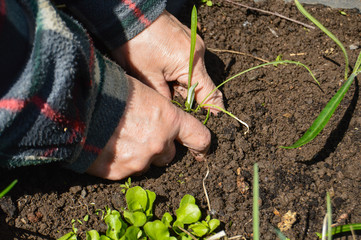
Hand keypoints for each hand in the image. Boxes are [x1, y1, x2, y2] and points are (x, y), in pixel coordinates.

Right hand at [86, 76, 210, 179]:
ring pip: (147, 164)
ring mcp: (140, 161)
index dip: (202, 144)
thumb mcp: (143, 92)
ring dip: (139, 155)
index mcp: (169, 120)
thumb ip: (158, 112)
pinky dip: (120, 161)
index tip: (201, 148)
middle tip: (140, 133)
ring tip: (118, 138)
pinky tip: (107, 147)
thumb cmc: (110, 90)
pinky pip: (127, 171)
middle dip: (159, 146)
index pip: (199, 137)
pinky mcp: (120, 173)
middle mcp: (159, 144)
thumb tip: (159, 118)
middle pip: (169, 154)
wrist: (76, 105)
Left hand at [111, 10, 223, 112]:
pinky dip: (178, 68)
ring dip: (179, 80)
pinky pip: (188, 59)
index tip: (219, 116)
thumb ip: (164, 97)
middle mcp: (198, 52)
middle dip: (184, 92)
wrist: (130, 14)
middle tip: (165, 93)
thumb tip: (173, 109)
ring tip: (158, 76)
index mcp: (191, 63)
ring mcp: (193, 42)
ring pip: (191, 71)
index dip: (213, 106)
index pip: (208, 91)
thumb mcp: (148, 77)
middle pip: (198, 82)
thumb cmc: (137, 45)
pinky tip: (161, 66)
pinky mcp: (186, 37)